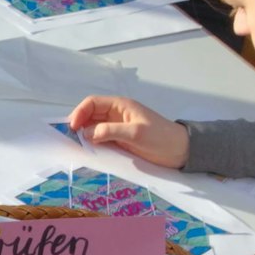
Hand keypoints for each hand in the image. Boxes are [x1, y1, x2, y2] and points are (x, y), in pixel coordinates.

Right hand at [65, 95, 187, 166]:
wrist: (181, 151)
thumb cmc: (161, 137)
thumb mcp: (136, 133)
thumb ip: (110, 131)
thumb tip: (87, 134)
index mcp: (120, 106)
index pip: (92, 103)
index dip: (80, 112)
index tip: (72, 128)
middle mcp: (117, 114)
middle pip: (91, 115)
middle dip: (79, 124)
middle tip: (72, 139)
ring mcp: (118, 128)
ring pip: (94, 127)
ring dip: (85, 135)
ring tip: (79, 146)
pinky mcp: (121, 140)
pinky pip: (102, 139)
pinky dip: (94, 143)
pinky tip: (90, 151)